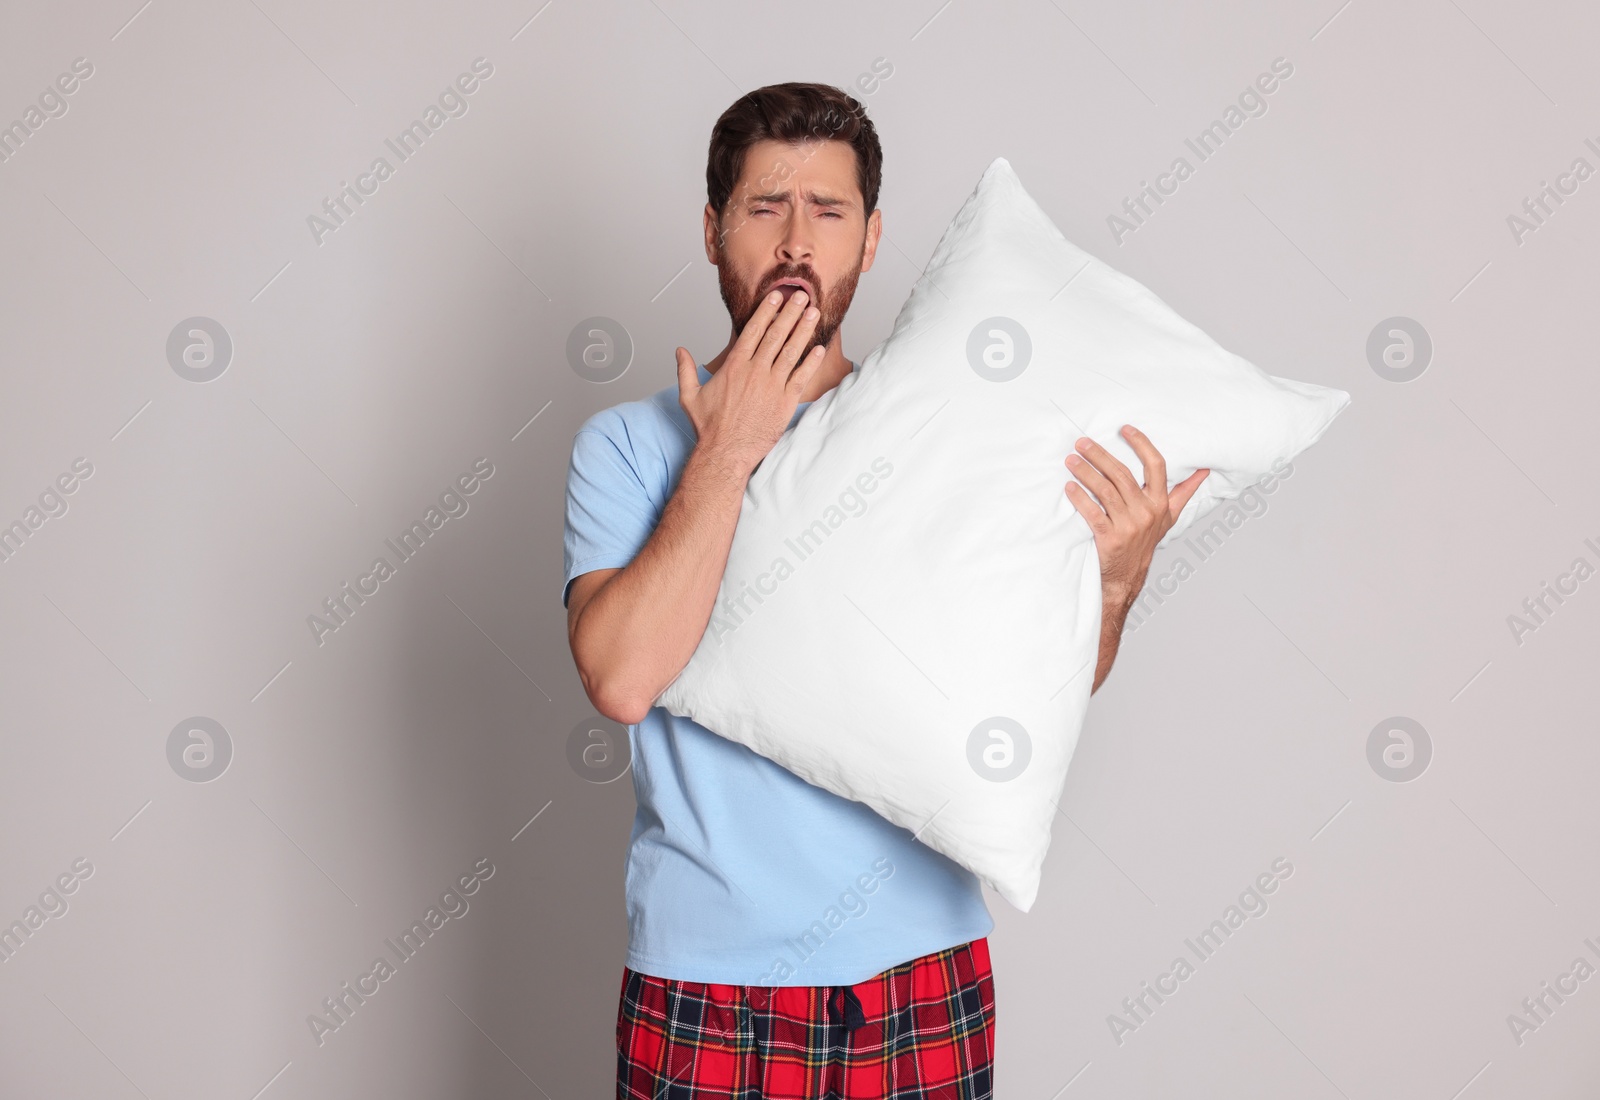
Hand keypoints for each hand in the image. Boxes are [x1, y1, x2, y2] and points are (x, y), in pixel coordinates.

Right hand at [676, 288, 824, 476]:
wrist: (725, 453)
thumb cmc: (709, 428)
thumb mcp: (689, 396)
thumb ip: (685, 370)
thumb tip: (680, 351)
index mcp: (735, 366)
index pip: (754, 330)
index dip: (767, 311)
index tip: (776, 296)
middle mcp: (755, 371)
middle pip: (776, 334)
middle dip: (790, 312)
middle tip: (802, 296)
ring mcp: (772, 386)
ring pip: (791, 351)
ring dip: (803, 330)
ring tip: (814, 314)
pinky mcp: (785, 402)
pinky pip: (801, 377)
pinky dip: (811, 362)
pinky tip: (819, 349)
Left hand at [1063, 426, 1208, 606]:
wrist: (1128, 576)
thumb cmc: (1146, 541)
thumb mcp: (1169, 517)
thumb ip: (1184, 492)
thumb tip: (1204, 470)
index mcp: (1161, 503)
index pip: (1156, 466)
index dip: (1142, 444)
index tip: (1125, 429)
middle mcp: (1147, 513)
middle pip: (1123, 475)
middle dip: (1100, 455)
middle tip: (1081, 442)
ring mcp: (1129, 526)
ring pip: (1106, 492)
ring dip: (1086, 473)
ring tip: (1071, 459)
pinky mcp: (1110, 539)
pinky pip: (1093, 514)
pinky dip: (1080, 499)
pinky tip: (1069, 487)